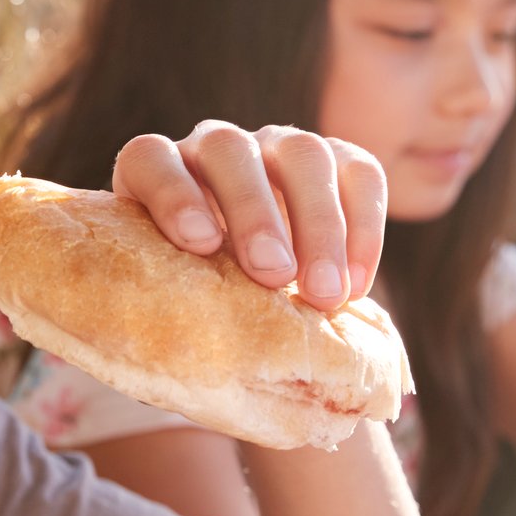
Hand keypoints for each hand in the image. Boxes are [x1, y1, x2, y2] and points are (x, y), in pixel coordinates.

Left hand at [113, 121, 386, 310]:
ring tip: (325, 293)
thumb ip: (169, 321)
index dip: (171, 194)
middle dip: (254, 213)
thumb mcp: (176, 315)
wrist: (256, 311)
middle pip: (230, 150)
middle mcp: (214, 151)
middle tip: (273, 276)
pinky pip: (360, 173)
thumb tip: (174, 367)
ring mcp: (276, 149)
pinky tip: (357, 285)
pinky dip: (365, 227)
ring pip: (302, 153)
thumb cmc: (199, 315)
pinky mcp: (336, 161)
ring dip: (319, 223)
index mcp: (157, 179)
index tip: (199, 245)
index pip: (150, 160)